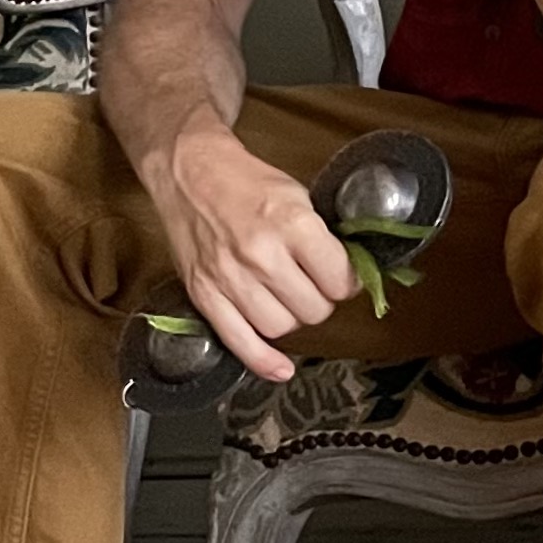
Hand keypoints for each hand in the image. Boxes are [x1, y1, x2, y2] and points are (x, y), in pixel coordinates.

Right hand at [149, 124, 354, 382]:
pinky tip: (281, 369)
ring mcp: (229, 277)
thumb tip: (351, 275)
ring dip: (294, 319)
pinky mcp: (203, 294)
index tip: (346, 278)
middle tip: (316, 286)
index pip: (340, 280)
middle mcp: (261, 254)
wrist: (191, 172)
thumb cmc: (247, 182)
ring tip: (291, 300)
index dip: (349, 282)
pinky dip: (263, 361)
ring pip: (281, 327)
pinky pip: (238, 341)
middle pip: (313, 308)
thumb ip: (323, 238)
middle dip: (322, 301)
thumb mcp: (299, 196)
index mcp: (292, 224)